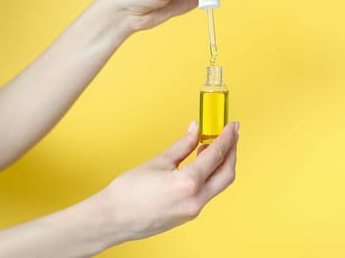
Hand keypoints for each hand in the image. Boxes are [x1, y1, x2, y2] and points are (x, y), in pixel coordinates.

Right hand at [84, 121, 238, 246]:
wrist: (113, 219)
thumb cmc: (128, 192)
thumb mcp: (158, 162)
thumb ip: (182, 145)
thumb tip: (195, 130)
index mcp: (188, 183)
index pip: (216, 156)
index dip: (227, 138)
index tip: (232, 126)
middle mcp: (196, 200)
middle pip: (226, 173)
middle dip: (231, 152)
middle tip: (230, 134)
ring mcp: (193, 211)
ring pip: (219, 184)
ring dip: (221, 164)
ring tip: (213, 145)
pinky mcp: (188, 215)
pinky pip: (207, 192)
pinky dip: (209, 176)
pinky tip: (201, 163)